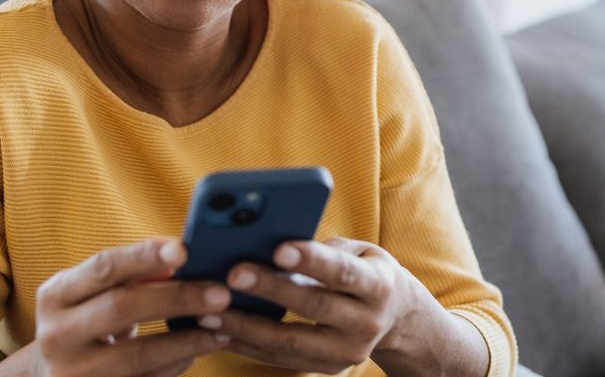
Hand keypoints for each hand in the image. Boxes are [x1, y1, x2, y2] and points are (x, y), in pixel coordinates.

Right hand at [29, 238, 232, 376]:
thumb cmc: (86, 323)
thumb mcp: (94, 296)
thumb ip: (131, 276)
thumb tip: (180, 260)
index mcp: (55, 296)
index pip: (104, 267)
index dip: (144, 256)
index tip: (184, 249)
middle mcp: (56, 335)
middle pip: (122, 308)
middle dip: (177, 298)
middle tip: (221, 294)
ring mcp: (71, 374)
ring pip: (138, 354)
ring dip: (187, 340)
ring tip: (222, 327)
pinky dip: (175, 365)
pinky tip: (197, 352)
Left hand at [203, 237, 444, 373]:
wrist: (395, 317)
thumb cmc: (364, 270)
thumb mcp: (357, 251)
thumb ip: (321, 248)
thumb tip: (267, 240)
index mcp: (379, 285)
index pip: (343, 272)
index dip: (311, 260)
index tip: (278, 248)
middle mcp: (367, 323)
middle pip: (314, 307)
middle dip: (270, 290)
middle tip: (232, 273)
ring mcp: (347, 352)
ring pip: (291, 342)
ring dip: (246, 327)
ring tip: (209, 311)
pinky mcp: (326, 368)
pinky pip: (280, 358)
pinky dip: (246, 344)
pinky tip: (218, 330)